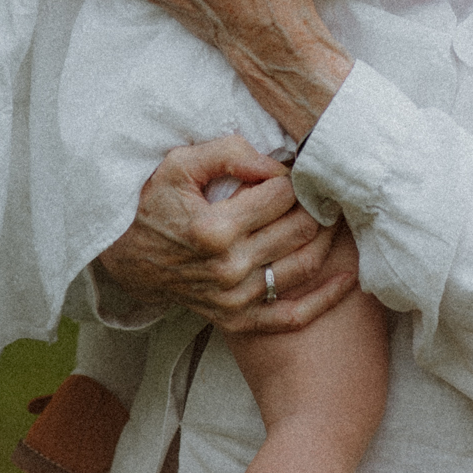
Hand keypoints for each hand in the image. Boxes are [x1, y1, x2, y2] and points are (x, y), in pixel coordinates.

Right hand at [94, 134, 359, 335]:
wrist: (125, 257)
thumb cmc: (153, 204)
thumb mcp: (180, 164)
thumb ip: (228, 153)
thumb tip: (276, 163)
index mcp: (215, 229)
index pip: (281, 195)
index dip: (292, 176)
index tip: (292, 169)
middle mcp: (228, 268)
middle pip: (299, 229)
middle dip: (316, 203)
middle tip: (321, 189)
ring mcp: (234, 299)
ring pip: (304, 265)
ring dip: (327, 238)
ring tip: (335, 216)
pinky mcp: (237, 319)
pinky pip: (292, 316)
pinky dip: (324, 298)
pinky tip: (347, 277)